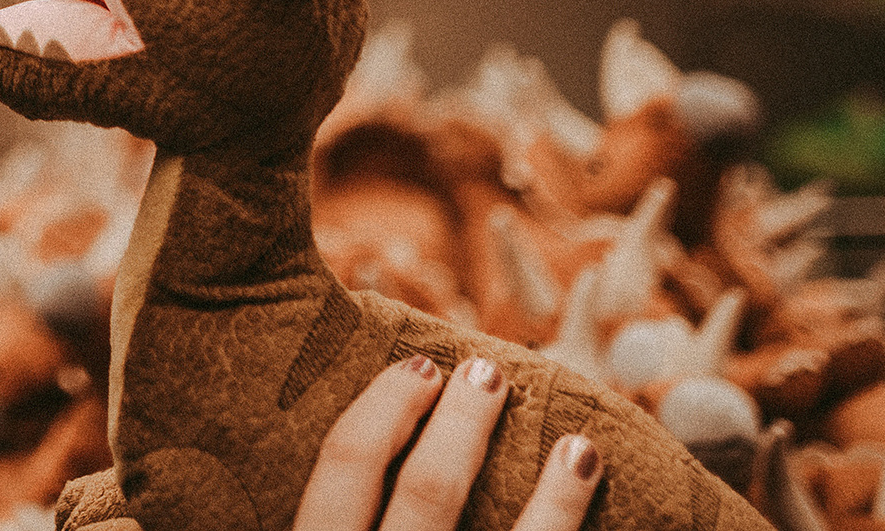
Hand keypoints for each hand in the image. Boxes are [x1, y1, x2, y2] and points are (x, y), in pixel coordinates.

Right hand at [292, 355, 601, 530]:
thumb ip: (334, 508)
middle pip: (420, 489)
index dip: (380, 411)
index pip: (342, 469)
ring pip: (464, 517)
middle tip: (478, 371)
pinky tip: (582, 459)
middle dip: (449, 419)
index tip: (417, 369)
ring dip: (486, 443)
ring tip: (508, 393)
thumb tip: (303, 470)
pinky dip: (562, 504)